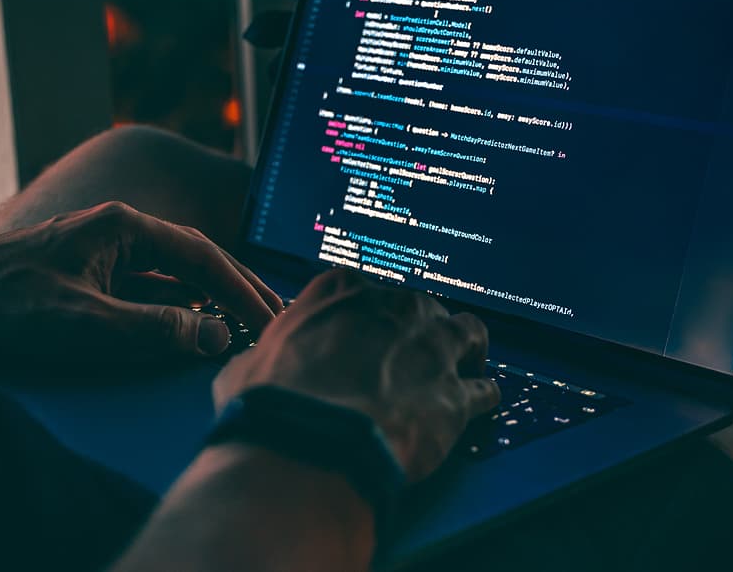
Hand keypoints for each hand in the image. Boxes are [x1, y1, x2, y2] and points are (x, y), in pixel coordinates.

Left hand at [0, 202, 282, 367]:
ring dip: (206, 301)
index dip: (239, 288)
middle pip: (194, 260)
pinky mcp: (90, 278)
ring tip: (245, 324)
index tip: (269, 317)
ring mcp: (105, 255)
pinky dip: (174, 311)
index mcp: (124, 227)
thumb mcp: (84, 322)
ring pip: (170, 278)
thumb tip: (216, 333)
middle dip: (235, 288)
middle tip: (274, 315)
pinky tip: (193, 328)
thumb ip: (155, 329)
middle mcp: (120, 233)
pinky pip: (144, 293)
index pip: (200, 255)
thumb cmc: (3, 305)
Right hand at [213, 268, 499, 480]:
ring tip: (466, 363)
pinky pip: (483, 389)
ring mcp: (431, 346)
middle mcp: (394, 306)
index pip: (365, 291)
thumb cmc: (269, 402)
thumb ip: (265, 354)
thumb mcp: (248, 365)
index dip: (368, 316)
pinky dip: (482, 396)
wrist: (307, 443)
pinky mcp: (455, 394)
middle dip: (417, 330)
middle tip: (412, 356)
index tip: (367, 332)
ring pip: (467, 332)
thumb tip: (255, 366)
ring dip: (466, 348)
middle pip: (420, 307)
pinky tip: (480, 404)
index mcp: (343, 289)